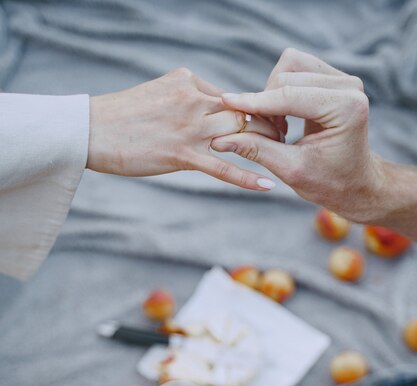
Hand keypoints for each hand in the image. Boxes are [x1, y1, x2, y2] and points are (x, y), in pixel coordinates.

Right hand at [87, 67, 276, 190]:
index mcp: (188, 81)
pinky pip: (223, 167)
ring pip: (240, 134)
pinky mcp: (182, 155)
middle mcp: (193, 100)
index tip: (268, 119)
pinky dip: (248, 177)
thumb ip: (185, 97)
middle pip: (244, 111)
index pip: (232, 96)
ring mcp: (189, 128)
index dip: (254, 109)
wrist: (90, 130)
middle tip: (283, 135)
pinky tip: (268, 184)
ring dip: (265, 144)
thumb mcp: (157, 94)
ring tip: (282, 154)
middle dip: (268, 123)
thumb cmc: (120, 115)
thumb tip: (206, 107)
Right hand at [211, 48, 383, 222]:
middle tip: (263, 134)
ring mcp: (344, 79)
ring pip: (290, 66)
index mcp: (346, 108)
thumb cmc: (329, 183)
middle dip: (266, 101)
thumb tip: (219, 140)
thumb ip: (257, 150)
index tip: (225, 103)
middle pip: (287, 74)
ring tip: (275, 127)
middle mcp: (349, 86)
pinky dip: (281, 90)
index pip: (288, 95)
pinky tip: (282, 117)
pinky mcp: (336, 78)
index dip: (254, 101)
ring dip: (272, 93)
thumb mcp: (290, 171)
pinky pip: (297, 70)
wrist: (355, 183)